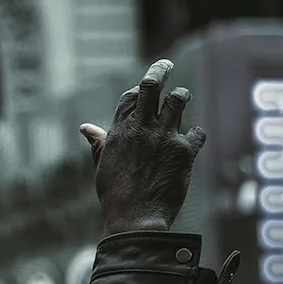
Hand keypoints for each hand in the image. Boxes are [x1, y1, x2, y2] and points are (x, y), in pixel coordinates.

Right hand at [79, 59, 206, 235]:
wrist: (136, 219)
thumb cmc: (115, 195)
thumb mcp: (102, 166)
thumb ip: (99, 143)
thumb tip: (85, 128)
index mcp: (119, 132)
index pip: (130, 97)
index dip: (138, 90)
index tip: (144, 88)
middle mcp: (142, 129)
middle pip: (152, 86)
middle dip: (160, 70)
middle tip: (165, 64)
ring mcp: (165, 137)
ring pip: (179, 101)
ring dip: (181, 97)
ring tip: (182, 97)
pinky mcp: (184, 151)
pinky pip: (197, 132)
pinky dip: (194, 136)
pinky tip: (190, 142)